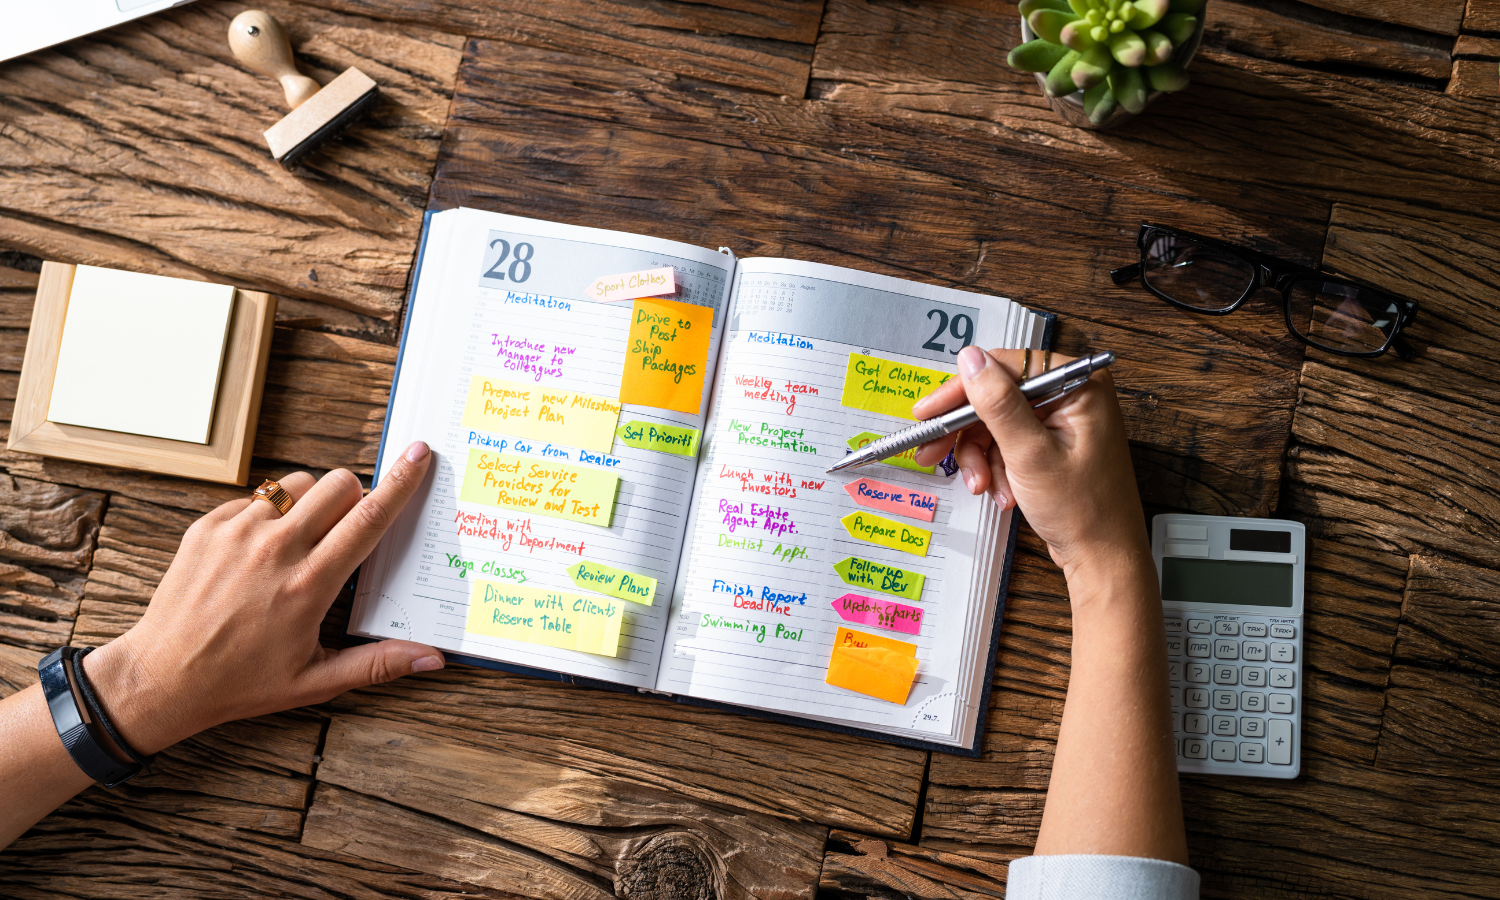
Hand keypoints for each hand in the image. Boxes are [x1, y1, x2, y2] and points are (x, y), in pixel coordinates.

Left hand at [81, 441, 443, 755]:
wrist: (161, 677)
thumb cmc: (240, 682)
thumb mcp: (316, 681)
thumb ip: (378, 663)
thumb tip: (431, 659)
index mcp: (309, 584)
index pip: (368, 518)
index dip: (400, 483)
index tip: (418, 456)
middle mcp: (275, 550)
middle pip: (338, 484)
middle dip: (354, 496)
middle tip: (346, 529)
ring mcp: (237, 533)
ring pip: (297, 483)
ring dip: (312, 501)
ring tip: (302, 539)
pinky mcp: (208, 526)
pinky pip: (256, 497)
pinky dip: (269, 513)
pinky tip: (262, 550)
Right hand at [912, 347, 1148, 584]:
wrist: (1103, 558)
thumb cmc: (1084, 510)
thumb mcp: (1030, 454)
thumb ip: (998, 403)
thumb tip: (971, 359)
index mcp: (1078, 385)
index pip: (1005, 368)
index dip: (962, 390)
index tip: (930, 412)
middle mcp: (1071, 396)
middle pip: (996, 397)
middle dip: (967, 433)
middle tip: (932, 451)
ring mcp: (1061, 422)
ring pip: (996, 424)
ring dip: (982, 458)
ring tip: (982, 486)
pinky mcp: (1051, 445)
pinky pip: (1007, 444)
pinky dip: (996, 469)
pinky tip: (1002, 493)